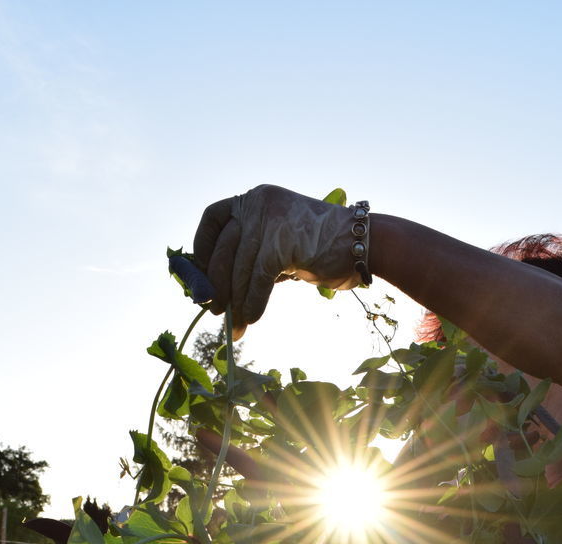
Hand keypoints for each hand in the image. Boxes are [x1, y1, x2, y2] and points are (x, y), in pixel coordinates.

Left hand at [193, 185, 365, 336]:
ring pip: (239, 268)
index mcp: (256, 199)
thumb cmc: (321, 249)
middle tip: (215, 310)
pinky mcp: (282, 242)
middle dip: (215, 284)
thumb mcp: (279, 243)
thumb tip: (218, 290)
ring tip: (235, 325)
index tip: (200, 275)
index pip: (214, 218)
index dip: (202, 247)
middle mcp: (259, 204)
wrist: (362, 244)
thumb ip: (252, 255)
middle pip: (223, 248)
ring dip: (235, 302)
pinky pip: (258, 279)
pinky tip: (251, 319)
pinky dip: (252, 303)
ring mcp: (271, 220)